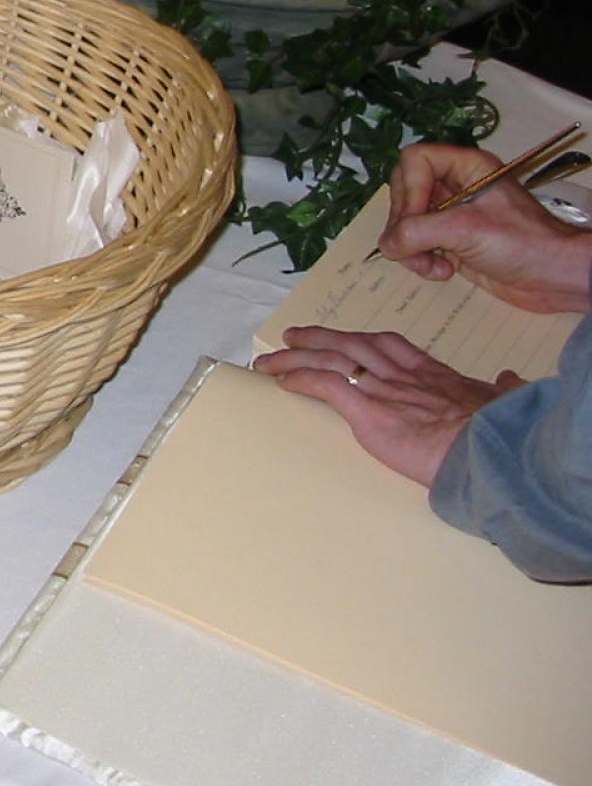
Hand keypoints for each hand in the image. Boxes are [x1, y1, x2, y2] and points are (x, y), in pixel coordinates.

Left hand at [253, 326, 523, 485]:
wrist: (494, 449)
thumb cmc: (502, 432)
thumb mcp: (505, 401)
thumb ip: (502, 389)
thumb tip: (513, 378)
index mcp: (433, 373)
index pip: (389, 345)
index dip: (362, 339)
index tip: (347, 337)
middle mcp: (401, 374)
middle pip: (351, 344)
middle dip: (319, 337)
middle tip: (294, 335)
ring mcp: (383, 390)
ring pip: (330, 359)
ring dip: (296, 357)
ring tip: (272, 358)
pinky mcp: (368, 412)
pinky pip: (326, 385)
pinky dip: (301, 378)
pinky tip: (283, 381)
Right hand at [376, 143, 591, 314]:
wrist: (556, 279)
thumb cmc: (522, 243)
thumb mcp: (467, 229)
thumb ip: (417, 232)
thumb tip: (386, 245)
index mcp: (466, 168)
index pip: (415, 161)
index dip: (409, 189)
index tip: (418, 219)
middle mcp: (454, 187)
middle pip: (404, 193)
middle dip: (405, 224)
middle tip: (416, 246)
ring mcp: (451, 216)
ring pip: (405, 223)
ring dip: (411, 248)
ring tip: (431, 266)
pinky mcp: (450, 242)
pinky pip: (415, 245)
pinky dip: (420, 261)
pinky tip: (442, 271)